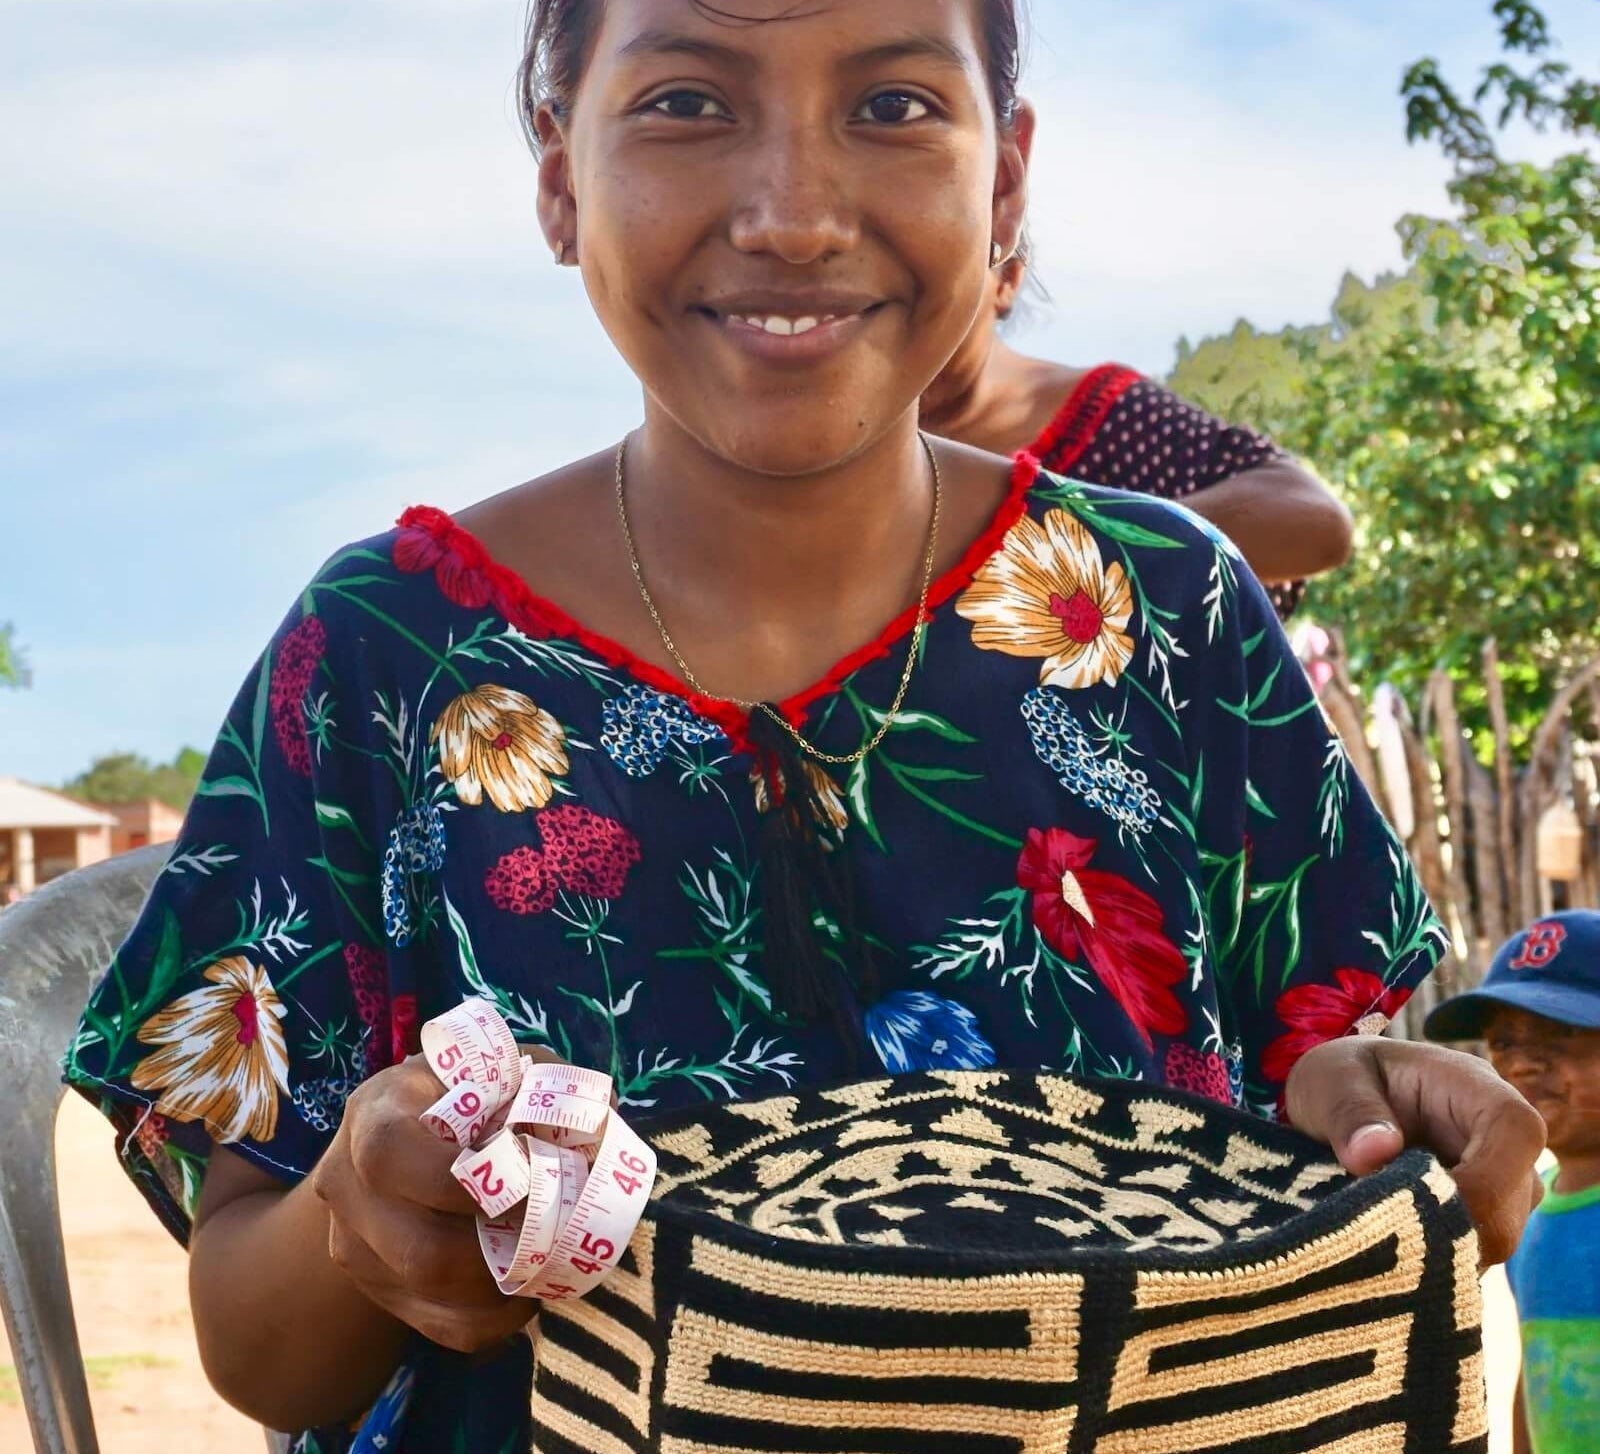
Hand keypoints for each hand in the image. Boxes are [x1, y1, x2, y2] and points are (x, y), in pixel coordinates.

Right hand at [310, 1047, 568, 1352]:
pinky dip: (498, 1317)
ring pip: (431, 1295)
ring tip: (548, 1258)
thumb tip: (600, 1133)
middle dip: (499, 1251)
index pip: (392, 1156)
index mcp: (376, 1113)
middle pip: (418, 1250)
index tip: (525, 1184)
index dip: (462, 1184)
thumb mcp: (507, 1071)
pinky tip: (527, 1287)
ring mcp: (355, 1245)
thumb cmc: (475, 1096)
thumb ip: (549, 1086)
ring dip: (504, 1286)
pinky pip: (444, 1327)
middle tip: (551, 1232)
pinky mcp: (379, 1290)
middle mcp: (348, 1183)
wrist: (412, 1147)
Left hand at [1285, 1036, 1545, 1265]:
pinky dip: (1429, 1262)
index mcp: (1476, 1089)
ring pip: (1494, 1240)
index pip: (1515, 1133)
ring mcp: (1503, 1186)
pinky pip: (1472, 1255)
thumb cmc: (1343, 1079)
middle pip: (1510, 1205)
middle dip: (1447, 1231)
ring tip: (1370, 1230)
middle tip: (1373, 1231)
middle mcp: (1504, 1142)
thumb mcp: (1332, 1078)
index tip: (1419, 1206)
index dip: (1484, 1180)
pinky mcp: (1483, 1220)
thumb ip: (1349, 1111)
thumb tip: (1374, 1152)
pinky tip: (1384, 1248)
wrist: (1342, 1100)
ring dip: (1434, 1250)